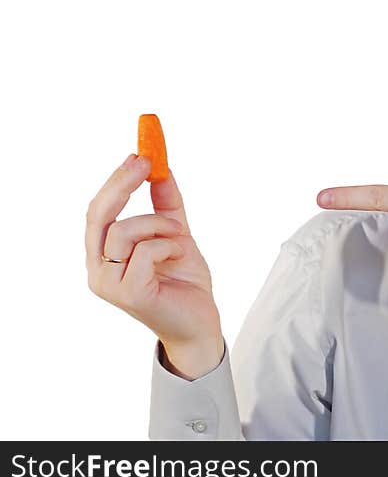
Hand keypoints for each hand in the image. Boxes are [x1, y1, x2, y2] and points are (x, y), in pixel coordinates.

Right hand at [85, 154, 222, 375]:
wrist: (201, 322)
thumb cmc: (184, 282)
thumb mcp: (176, 234)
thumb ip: (166, 205)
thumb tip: (162, 168)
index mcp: (102, 255)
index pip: (98, 211)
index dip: (115, 181)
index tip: (138, 154)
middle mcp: (97, 270)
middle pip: (98, 215)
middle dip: (122, 183)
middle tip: (147, 162)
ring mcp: (109, 284)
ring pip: (126, 231)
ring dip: (160, 225)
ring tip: (180, 239)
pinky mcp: (129, 294)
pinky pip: (146, 250)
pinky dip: (168, 246)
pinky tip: (179, 257)